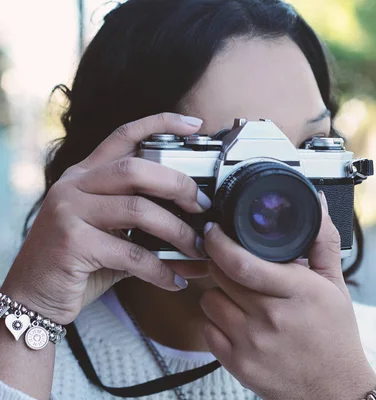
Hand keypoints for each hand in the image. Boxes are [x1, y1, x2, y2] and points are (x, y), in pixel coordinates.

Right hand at [2, 113, 208, 324]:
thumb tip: (201, 229)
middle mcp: (74, 186)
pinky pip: (131, 253)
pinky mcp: (71, 243)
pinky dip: (160, 269)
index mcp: (85, 175)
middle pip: (136, 168)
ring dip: (177, 232)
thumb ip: (146, 222)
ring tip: (198, 249)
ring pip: (138, 209)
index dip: (161, 124)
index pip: (124, 135)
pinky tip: (175, 280)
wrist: (32, 297)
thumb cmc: (80, 263)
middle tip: (203, 206)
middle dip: (178, 185)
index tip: (195, 125)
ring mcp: (69, 211)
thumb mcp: (111, 233)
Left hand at [200, 192, 375, 399]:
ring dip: (219, 292)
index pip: (243, 263)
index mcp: (298, 293)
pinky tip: (238, 320)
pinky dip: (216, 319)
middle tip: (237, 265)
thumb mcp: (336, 285)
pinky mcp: (237, 364)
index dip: (220, 242)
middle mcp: (271, 318)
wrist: (333, 390)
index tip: (215, 231)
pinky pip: (207, 328)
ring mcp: (251, 344)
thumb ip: (323, 241)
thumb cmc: (335, 336)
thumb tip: (318, 203)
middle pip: (221, 276)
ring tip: (243, 297)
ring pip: (209, 299)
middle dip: (223, 263)